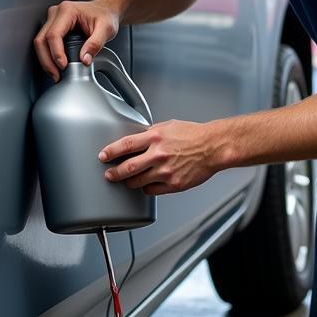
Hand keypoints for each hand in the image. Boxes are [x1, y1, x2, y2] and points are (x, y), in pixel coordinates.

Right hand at [34, 0, 120, 80]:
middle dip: (47, 61)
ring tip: (56, 73)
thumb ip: (95, 44)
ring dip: (46, 60)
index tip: (63, 66)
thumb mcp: (106, 29)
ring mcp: (52, 19)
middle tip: (56, 75)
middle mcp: (56, 13)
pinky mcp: (52, 26)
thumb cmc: (105, 15)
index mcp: (68, 11)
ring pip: (40, 42)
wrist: (105, 10)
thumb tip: (84, 59)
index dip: (56, 53)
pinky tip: (56, 66)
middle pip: (41, 40)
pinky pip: (44, 43)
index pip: (54, 35)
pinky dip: (48, 57)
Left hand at [99, 120, 222, 195]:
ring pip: (138, 182)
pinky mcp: (173, 184)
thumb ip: (150, 133)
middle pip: (128, 167)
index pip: (125, 145)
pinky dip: (146, 188)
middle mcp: (158, 154)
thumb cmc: (193, 135)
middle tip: (109, 175)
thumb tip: (136, 138)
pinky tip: (146, 184)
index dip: (111, 151)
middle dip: (114, 173)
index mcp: (155, 137)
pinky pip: (151, 190)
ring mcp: (165, 171)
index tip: (103, 156)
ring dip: (129, 182)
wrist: (213, 147)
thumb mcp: (168, 126)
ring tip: (127, 180)